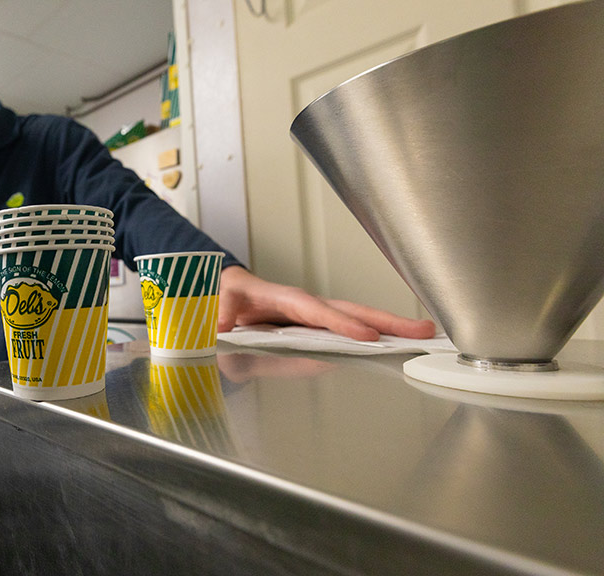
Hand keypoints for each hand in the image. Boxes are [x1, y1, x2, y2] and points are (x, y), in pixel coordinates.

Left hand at [217, 266, 435, 340]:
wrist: (227, 293)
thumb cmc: (227, 296)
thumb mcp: (219, 298)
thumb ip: (223, 309)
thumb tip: (223, 323)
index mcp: (284, 297)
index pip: (317, 311)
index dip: (342, 323)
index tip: (368, 336)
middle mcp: (306, 304)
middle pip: (351, 310)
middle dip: (387, 320)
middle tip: (423, 329)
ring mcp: (315, 316)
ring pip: (357, 319)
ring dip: (389, 327)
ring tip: (424, 334)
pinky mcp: (317, 326)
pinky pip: (347, 330)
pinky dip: (374, 335)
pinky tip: (397, 345)